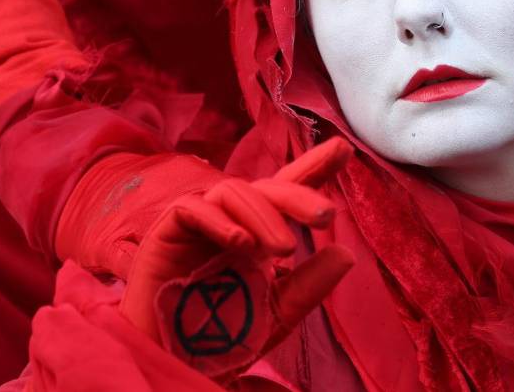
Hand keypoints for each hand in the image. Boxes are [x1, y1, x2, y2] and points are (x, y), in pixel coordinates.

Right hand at [118, 137, 354, 364]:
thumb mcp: (277, 311)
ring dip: (263, 215)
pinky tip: (241, 243)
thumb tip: (347, 253)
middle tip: (325, 215)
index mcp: (258, 234)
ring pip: (232, 192)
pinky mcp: (165, 232)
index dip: (312, 168)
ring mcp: (198, 224)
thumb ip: (309, 285)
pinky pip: (191, 209)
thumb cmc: (222, 339)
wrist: (174, 364)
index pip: (286, 192)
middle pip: (266, 188)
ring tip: (284, 249)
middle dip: (298, 194)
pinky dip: (218, 221)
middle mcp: (230, 222)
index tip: (343, 148)